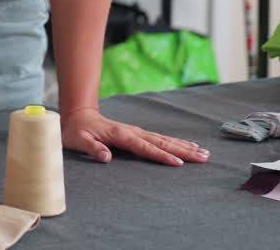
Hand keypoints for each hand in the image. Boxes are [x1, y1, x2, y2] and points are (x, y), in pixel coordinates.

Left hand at [61, 107, 209, 165]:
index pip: (145, 148)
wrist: (78, 115)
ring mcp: (137, 132)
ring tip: (203, 153)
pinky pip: (161, 139)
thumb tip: (105, 157)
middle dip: (183, 151)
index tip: (179, 164)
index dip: (161, 156)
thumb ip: (91, 148)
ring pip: (165, 140)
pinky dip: (176, 143)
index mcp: (121, 136)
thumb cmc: (76, 131)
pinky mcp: (138, 133)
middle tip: (204, 158)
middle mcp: (133, 132)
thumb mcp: (78, 140)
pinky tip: (188, 146)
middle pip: (162, 143)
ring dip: (184, 146)